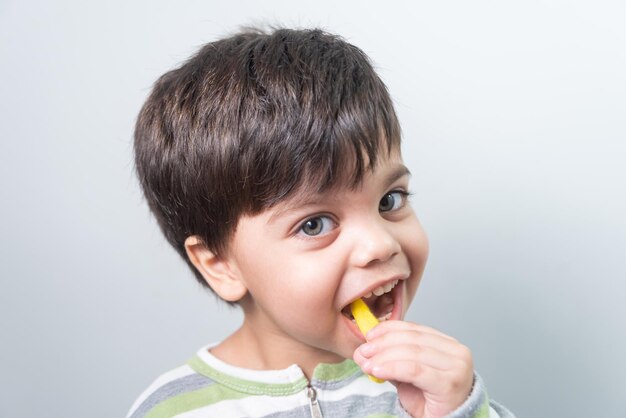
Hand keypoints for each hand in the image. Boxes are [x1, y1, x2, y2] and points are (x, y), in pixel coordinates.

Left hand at [353, 320, 473, 417]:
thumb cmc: (428, 400)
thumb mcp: (404, 374)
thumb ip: (388, 360)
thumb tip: (362, 351)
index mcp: (448, 344)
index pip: (414, 329)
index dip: (389, 329)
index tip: (368, 335)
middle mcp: (457, 352)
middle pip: (412, 339)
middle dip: (383, 344)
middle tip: (364, 352)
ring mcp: (456, 367)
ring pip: (412, 353)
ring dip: (384, 357)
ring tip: (367, 364)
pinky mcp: (449, 383)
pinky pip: (414, 370)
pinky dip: (392, 368)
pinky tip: (378, 372)